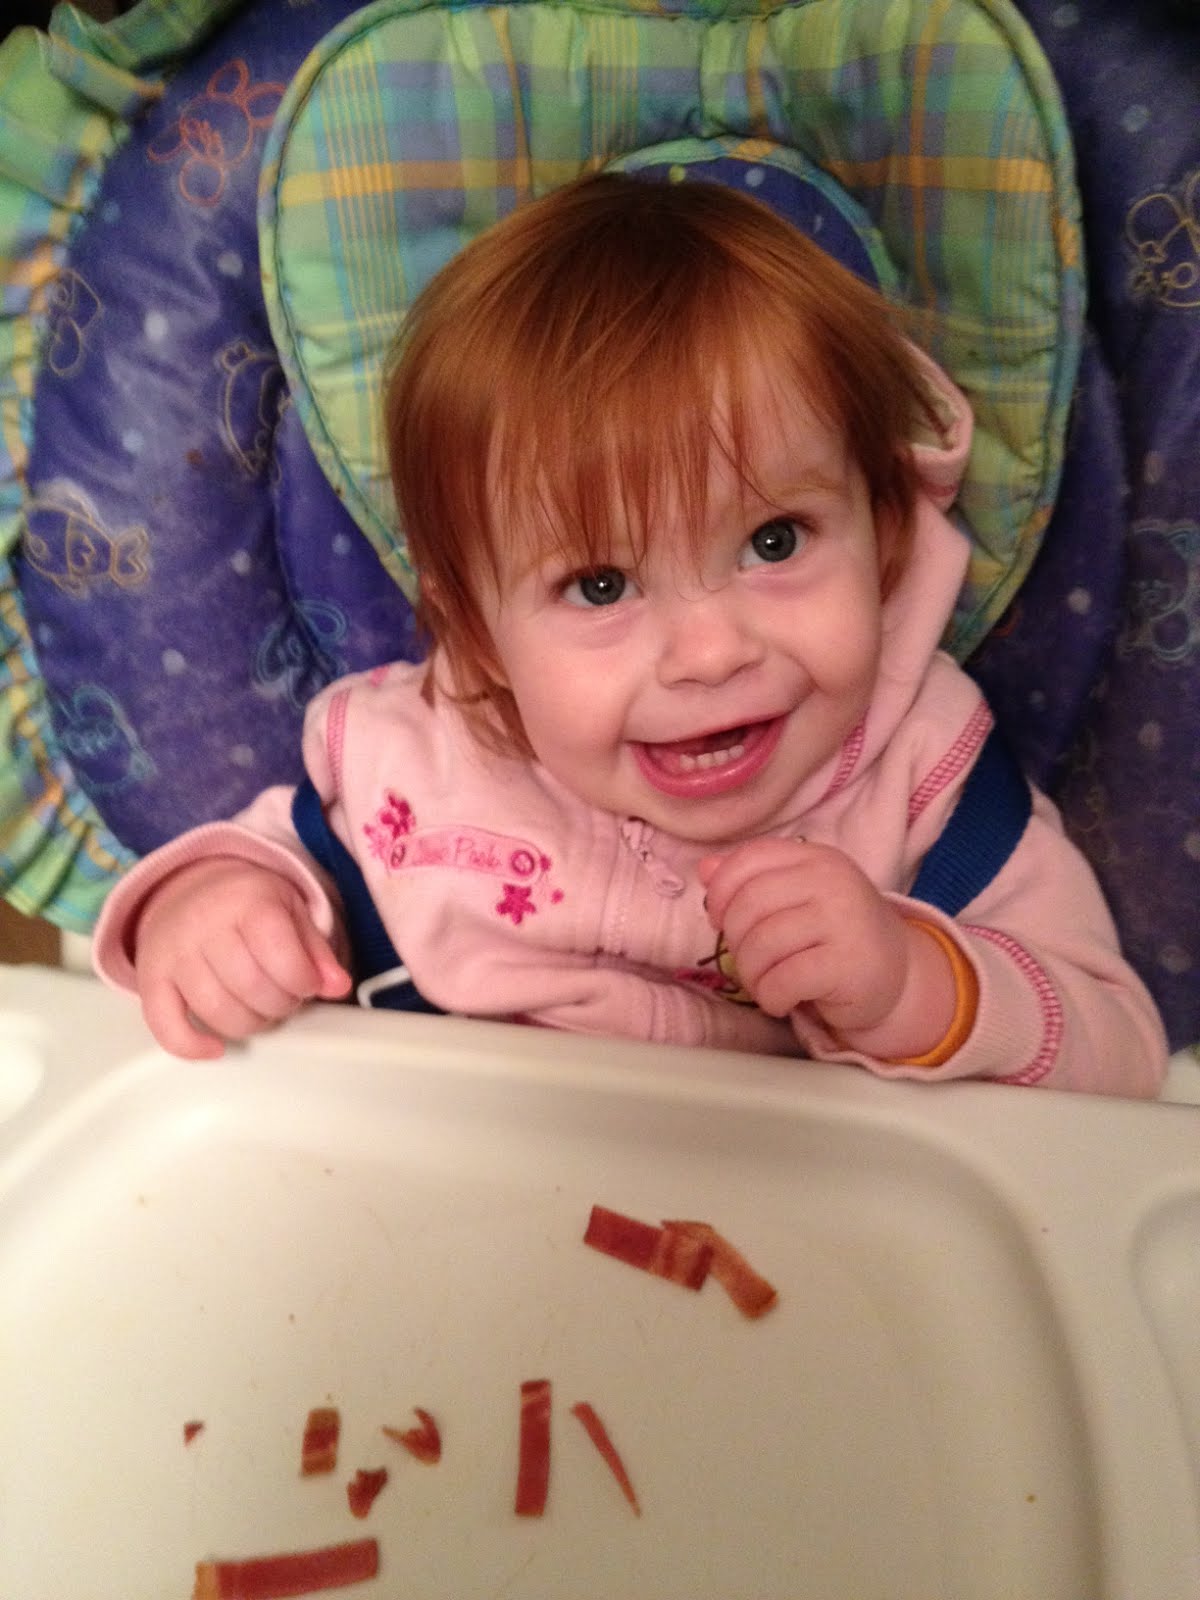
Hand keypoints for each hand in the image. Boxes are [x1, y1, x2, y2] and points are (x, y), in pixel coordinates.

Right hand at [132, 858, 350, 1058]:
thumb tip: (337, 986)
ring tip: (260, 1008)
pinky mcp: (151, 979)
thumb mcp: (292, 911)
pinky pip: (165, 1025)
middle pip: (251, 987)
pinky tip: (216, 1048)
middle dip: (280, 1004)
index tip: (307, 983)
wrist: (190, 888)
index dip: (302, 981)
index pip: (281, 955)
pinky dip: (191, 1046)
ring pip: (217, 1011)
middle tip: (286, 996)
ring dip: (250, 1024)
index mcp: (246, 901)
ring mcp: (174, 953)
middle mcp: (204, 925)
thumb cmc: (248, 904)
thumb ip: (317, 950)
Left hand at [698, 838, 955, 1057]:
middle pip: (747, 906)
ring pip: (760, 946)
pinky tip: (785, 1001)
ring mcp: (842, 920)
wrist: (897, 975)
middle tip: (751, 962)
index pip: (748, 859)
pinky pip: (781, 981)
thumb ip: (752, 882)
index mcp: (814, 858)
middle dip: (735, 942)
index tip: (722, 920)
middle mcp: (831, 881)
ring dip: (752, 976)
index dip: (721, 892)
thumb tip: (706, 871)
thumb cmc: (835, 935)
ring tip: (768, 984)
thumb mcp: (797, 899)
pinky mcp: (847, 964)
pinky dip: (772, 998)